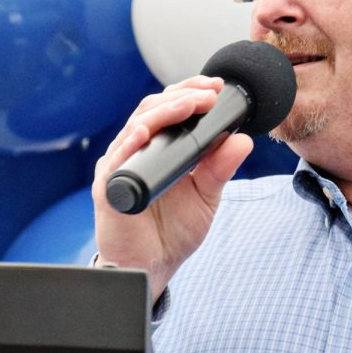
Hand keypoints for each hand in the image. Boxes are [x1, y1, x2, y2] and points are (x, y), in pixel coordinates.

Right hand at [91, 76, 253, 298]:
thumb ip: (221, 168)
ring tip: (189, 104)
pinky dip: (130, 143)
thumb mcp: (207, 195)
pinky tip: (145, 133)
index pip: (171, 108)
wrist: (153, 266)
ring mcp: (120, 166)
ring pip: (136, 126)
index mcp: (160, 147)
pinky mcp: (108, 187)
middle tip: (208, 93)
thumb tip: (243, 140)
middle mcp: (137, 150)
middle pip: (152, 108)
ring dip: (163, 111)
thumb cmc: (174, 230)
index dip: (190, 91)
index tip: (216, 86)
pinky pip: (117, 159)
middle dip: (182, 96)